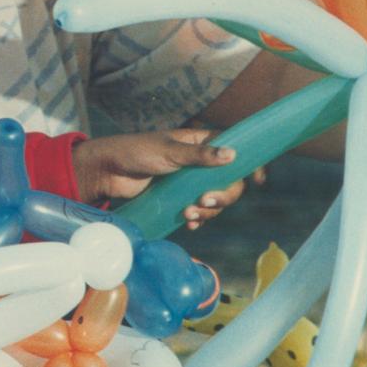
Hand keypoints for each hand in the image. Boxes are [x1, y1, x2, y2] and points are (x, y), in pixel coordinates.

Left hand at [73, 129, 244, 227]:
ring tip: (188, 215)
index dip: (250, 164)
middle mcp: (199, 162)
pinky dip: (197, 219)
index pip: (235, 150)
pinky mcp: (178, 198)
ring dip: (207, 211)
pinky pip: (199, 212)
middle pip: (229, 182)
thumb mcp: (168, 151)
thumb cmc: (136, 152)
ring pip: (215, 200)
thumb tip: (232, 155)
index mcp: (200, 142)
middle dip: (222, 196)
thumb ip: (199, 155)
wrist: (107, 172)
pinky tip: (188, 223)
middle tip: (204, 203)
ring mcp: (189, 182)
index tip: (259, 181)